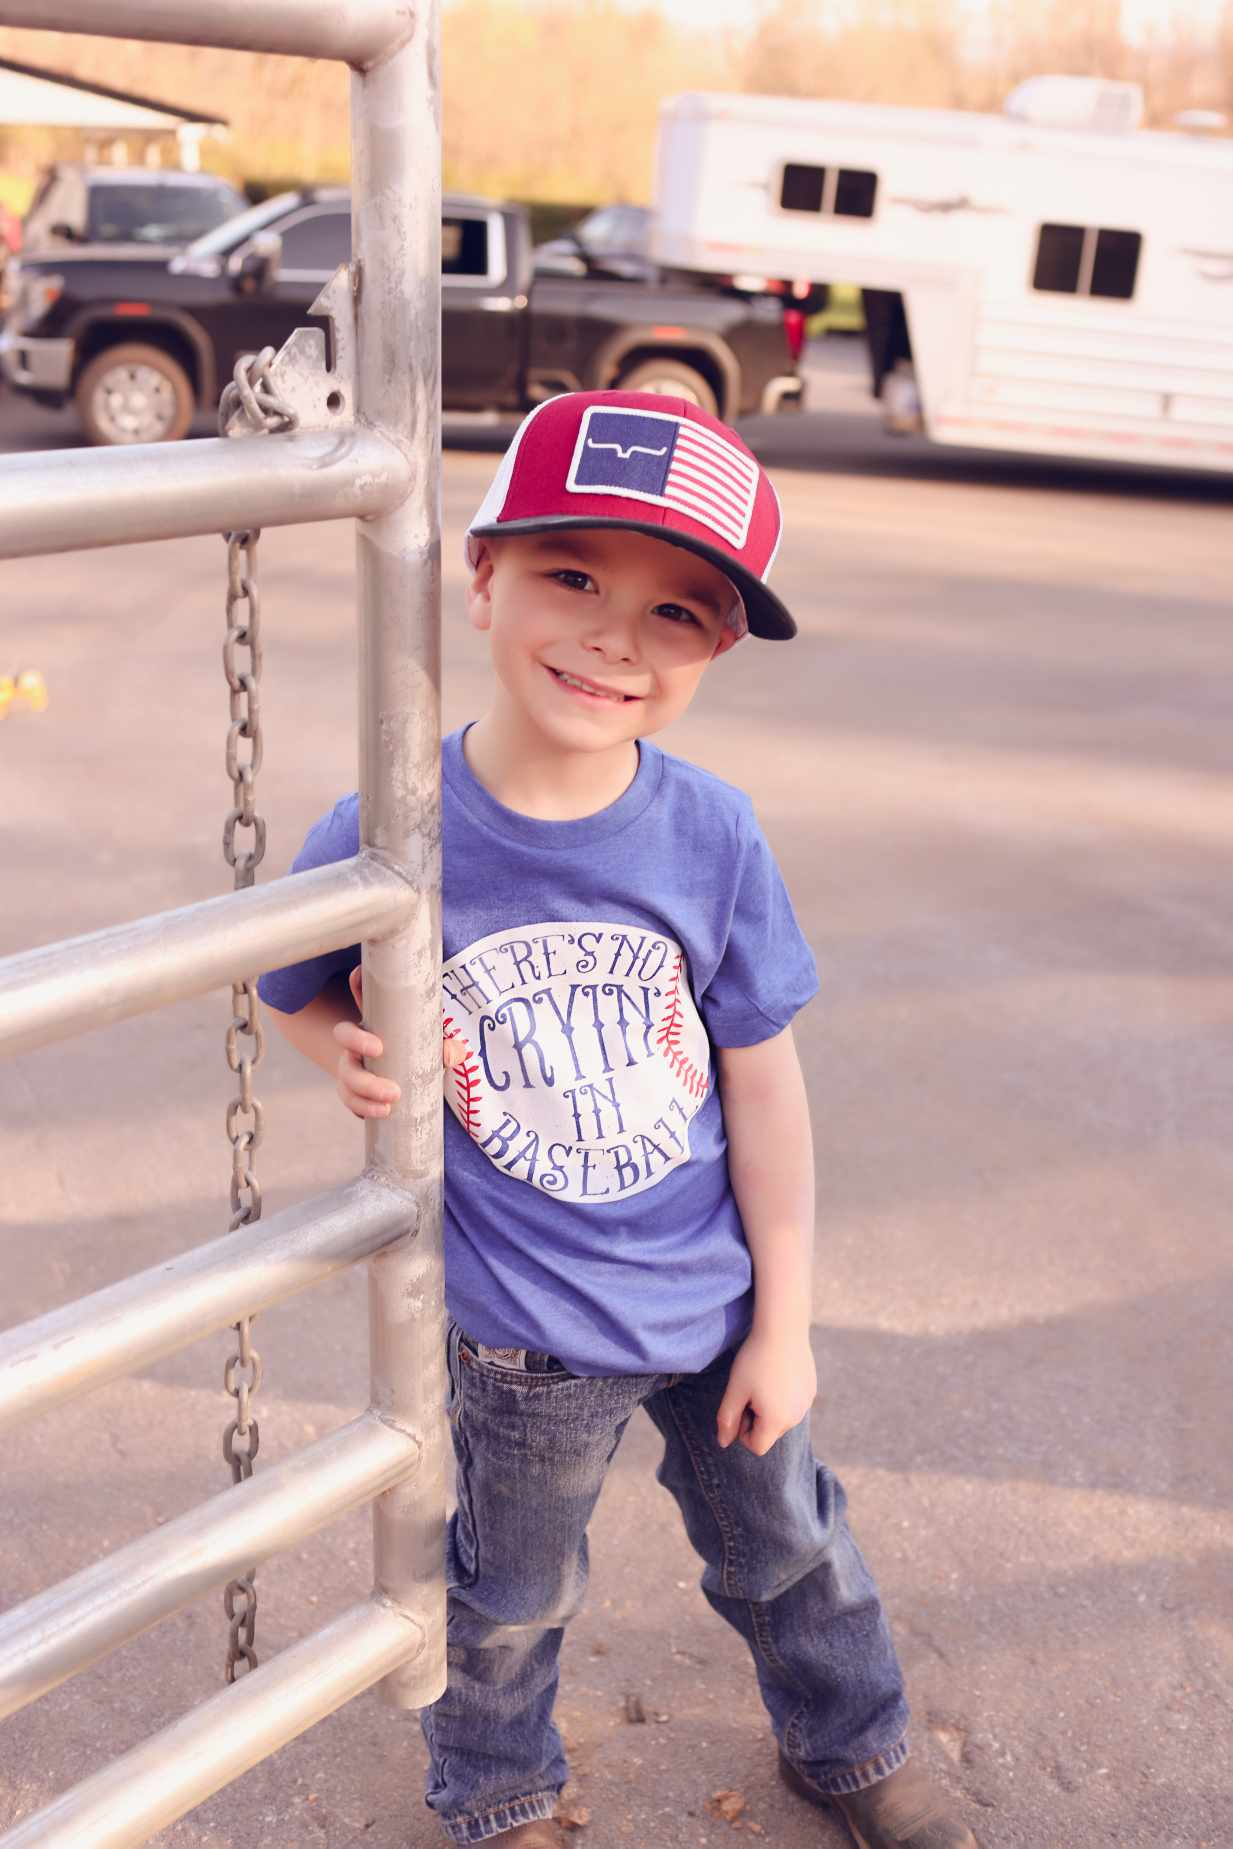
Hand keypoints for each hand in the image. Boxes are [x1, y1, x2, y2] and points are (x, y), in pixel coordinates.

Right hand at [332, 965, 465, 1118]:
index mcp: (363, 1036)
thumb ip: (446, 1046)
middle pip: (346, 1069)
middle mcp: (352, 1057)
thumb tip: (452, 1054)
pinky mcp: (356, 1097)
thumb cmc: (414, 1048)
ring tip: (388, 1109)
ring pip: (347, 1091)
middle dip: (367, 1083)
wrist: (404, 1066)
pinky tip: (381, 1114)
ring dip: (365, 1102)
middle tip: (394, 1093)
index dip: (355, 1040)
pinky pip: (353, 1106)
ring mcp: (351, 1079)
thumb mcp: (429, 1043)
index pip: (345, 1033)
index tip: (379, 1049)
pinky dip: (365, 1111)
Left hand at [716, 1328, 816, 1456]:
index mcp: (776, 1421)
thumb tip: (724, 1443)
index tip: (740, 1405)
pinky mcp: (811, 1390)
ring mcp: (806, 1404)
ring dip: (769, 1408)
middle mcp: (796, 1418)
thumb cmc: (754, 1360)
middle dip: (756, 1418)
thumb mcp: (735, 1390)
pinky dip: (782, 1396)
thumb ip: (727, 1419)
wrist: (783, 1329)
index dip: (742, 1431)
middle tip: (750, 1389)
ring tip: (763, 1379)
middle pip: (770, 1433)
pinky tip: (777, 1373)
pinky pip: (793, 1404)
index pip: (757, 1447)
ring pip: (781, 1418)